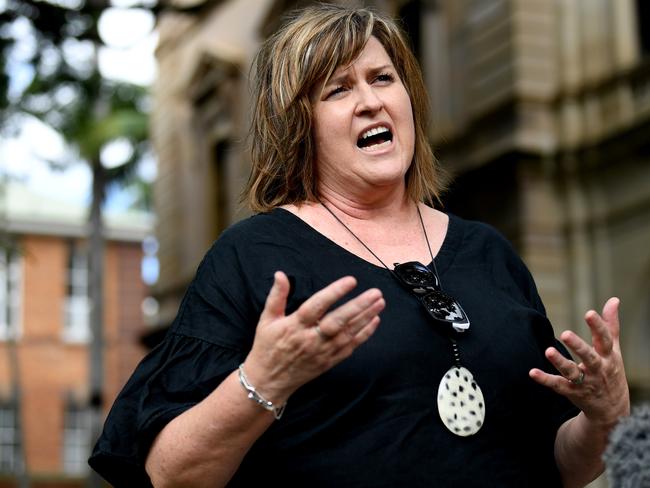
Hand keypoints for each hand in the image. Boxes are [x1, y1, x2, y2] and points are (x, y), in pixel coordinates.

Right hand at [243, 271, 384, 403]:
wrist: (268, 381)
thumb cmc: (267, 347)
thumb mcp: (266, 319)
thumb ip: (276, 296)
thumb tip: (280, 274)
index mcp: (295, 326)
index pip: (317, 306)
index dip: (334, 292)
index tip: (351, 281)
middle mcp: (310, 339)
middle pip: (338, 321)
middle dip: (359, 306)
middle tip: (375, 292)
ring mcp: (322, 352)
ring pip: (348, 333)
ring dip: (366, 317)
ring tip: (380, 302)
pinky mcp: (329, 361)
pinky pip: (350, 347)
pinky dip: (364, 334)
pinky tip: (374, 321)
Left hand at [529, 297, 629, 428]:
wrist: (613, 410)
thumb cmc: (611, 372)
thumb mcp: (614, 350)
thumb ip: (611, 325)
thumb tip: (614, 299)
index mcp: (608, 356)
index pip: (605, 340)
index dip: (598, 326)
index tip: (589, 313)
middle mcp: (598, 369)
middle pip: (589, 357)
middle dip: (579, 346)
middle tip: (565, 333)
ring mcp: (585, 382)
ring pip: (572, 372)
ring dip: (560, 362)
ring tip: (548, 350)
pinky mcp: (572, 392)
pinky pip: (557, 385)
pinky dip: (545, 380)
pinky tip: (532, 372)